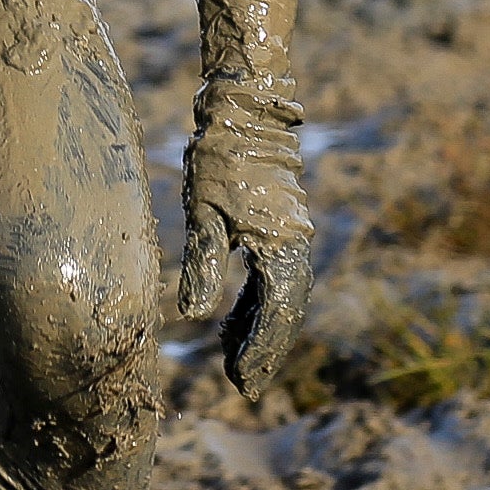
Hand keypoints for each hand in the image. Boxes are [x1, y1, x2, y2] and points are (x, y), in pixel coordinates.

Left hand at [178, 79, 312, 404]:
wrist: (245, 106)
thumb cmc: (222, 156)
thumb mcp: (205, 212)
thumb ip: (203, 265)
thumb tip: (194, 316)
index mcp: (283, 247)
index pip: (277, 314)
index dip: (259, 351)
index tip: (241, 381)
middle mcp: (295, 245)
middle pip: (286, 312)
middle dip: (264, 349)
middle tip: (240, 383)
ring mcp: (290, 235)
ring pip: (281, 296)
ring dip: (260, 328)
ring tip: (230, 356)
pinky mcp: (279, 226)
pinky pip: (274, 276)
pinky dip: (257, 302)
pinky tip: (231, 318)